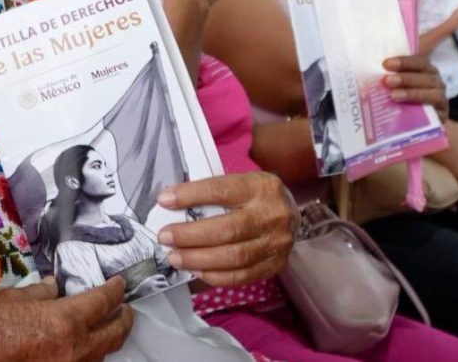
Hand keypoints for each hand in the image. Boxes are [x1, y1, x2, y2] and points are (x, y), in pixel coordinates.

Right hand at [0, 277, 132, 361]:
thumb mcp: (14, 299)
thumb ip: (41, 292)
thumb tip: (55, 287)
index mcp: (65, 321)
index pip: (103, 302)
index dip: (115, 290)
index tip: (119, 284)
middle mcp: (75, 348)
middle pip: (115, 333)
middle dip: (124, 318)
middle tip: (125, 307)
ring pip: (102, 354)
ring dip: (108, 337)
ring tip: (108, 325)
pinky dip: (90, 353)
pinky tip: (83, 345)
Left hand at [156, 172, 294, 286]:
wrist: (292, 212)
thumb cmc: (255, 196)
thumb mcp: (240, 182)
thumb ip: (212, 192)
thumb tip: (170, 203)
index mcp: (259, 187)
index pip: (221, 190)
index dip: (191, 196)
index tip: (165, 200)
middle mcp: (272, 215)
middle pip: (228, 230)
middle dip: (190, 236)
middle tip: (165, 237)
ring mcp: (277, 243)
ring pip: (235, 257)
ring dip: (199, 260)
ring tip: (175, 258)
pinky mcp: (277, 264)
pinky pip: (243, 276)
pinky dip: (216, 276)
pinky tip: (197, 271)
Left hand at [382, 55, 447, 122]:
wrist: (414, 127)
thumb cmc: (401, 101)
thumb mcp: (394, 87)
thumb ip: (386, 79)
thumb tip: (363, 74)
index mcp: (426, 72)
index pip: (419, 62)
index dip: (404, 62)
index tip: (385, 64)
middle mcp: (436, 83)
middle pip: (426, 77)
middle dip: (406, 78)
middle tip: (387, 80)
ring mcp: (441, 99)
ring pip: (433, 93)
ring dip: (412, 93)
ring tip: (393, 95)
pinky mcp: (442, 116)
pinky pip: (436, 111)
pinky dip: (422, 109)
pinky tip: (407, 109)